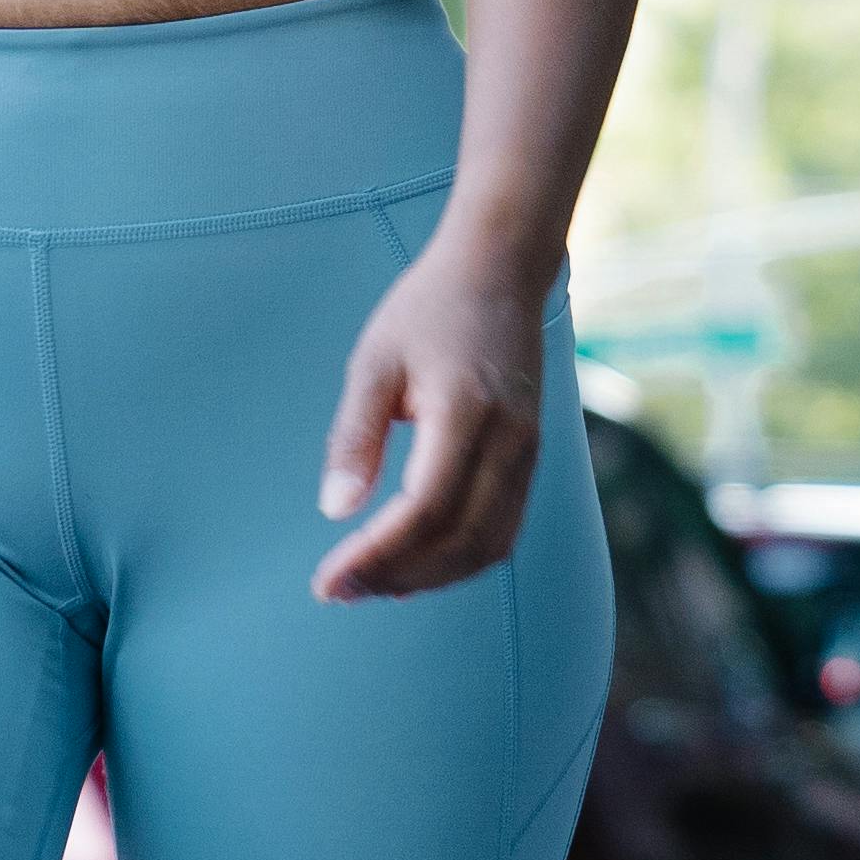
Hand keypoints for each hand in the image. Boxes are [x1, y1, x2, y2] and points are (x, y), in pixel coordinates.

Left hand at [315, 233, 550, 601]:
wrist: (501, 269)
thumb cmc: (429, 309)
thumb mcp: (374, 361)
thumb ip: (354, 436)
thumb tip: (334, 510)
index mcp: (465, 412)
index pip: (425, 509)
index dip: (376, 555)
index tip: (328, 580)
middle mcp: (508, 440)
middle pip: (459, 541)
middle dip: (397, 577)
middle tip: (339, 591)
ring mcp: (528, 451)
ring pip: (487, 546)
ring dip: (430, 578)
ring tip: (372, 585)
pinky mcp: (530, 456)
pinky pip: (502, 530)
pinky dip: (459, 560)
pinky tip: (416, 563)